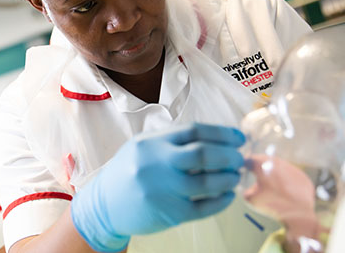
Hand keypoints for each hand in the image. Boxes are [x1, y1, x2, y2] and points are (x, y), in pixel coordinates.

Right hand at [70, 123, 245, 251]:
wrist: (104, 205)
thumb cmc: (128, 173)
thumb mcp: (142, 147)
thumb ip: (173, 141)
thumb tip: (216, 139)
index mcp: (151, 143)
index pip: (194, 131)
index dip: (222, 133)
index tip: (238, 138)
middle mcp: (156, 164)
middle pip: (203, 154)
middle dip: (229, 155)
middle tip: (239, 158)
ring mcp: (163, 190)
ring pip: (207, 182)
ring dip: (228, 178)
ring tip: (234, 176)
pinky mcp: (169, 213)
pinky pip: (204, 207)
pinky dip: (221, 201)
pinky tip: (227, 196)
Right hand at [244, 155, 322, 252]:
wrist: (297, 214)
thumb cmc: (272, 204)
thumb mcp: (251, 199)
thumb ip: (246, 188)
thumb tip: (249, 185)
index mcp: (263, 165)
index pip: (250, 159)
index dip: (245, 163)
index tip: (244, 167)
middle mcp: (278, 163)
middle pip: (266, 160)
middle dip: (261, 167)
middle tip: (257, 174)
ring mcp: (292, 168)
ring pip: (280, 167)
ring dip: (274, 173)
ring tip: (273, 185)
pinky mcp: (302, 176)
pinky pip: (291, 175)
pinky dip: (286, 180)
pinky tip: (285, 191)